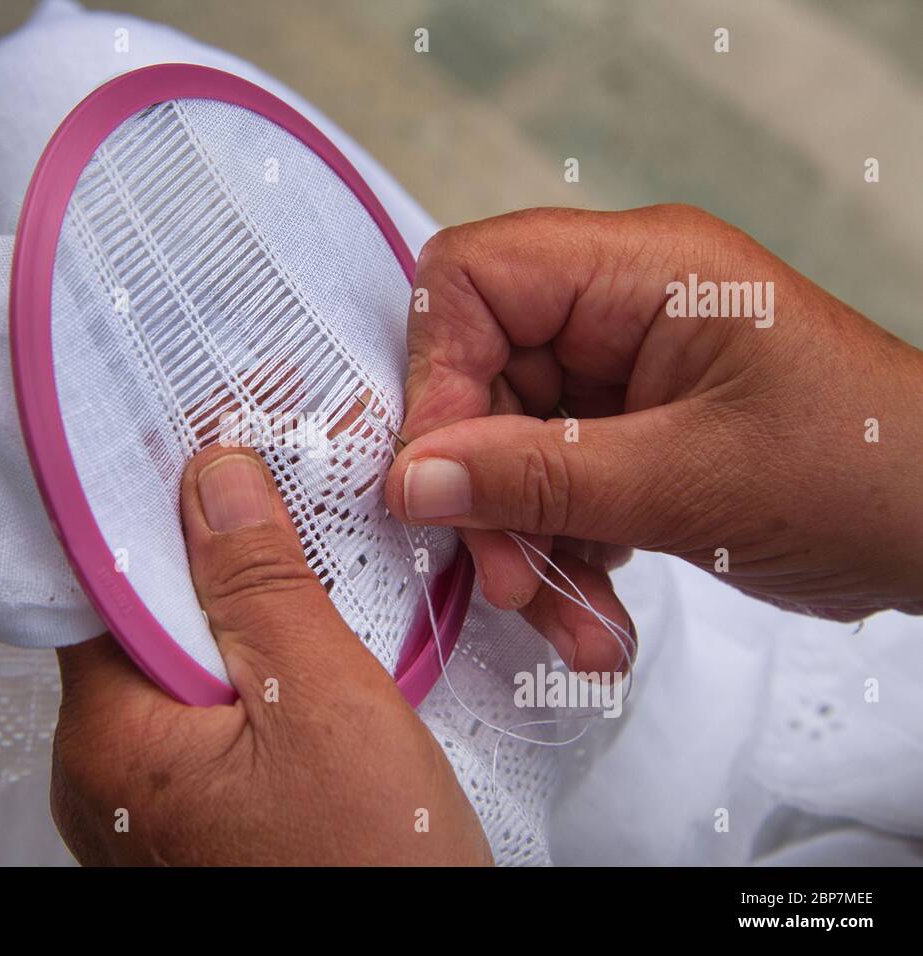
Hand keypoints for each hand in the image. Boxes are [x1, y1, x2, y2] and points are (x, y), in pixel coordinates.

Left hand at [51, 445, 492, 865]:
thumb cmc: (367, 878)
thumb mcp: (325, 707)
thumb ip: (261, 584)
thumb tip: (211, 475)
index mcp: (108, 745)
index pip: (100, 580)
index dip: (153, 496)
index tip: (200, 430)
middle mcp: (110, 779)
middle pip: (145, 620)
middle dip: (213, 545)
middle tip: (277, 472)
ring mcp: (157, 806)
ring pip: (190, 665)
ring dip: (247, 604)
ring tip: (309, 540)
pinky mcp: (208, 820)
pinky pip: (221, 714)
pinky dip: (262, 665)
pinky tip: (314, 634)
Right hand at [385, 204, 922, 675]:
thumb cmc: (870, 470)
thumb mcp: (692, 481)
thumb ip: (539, 477)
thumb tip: (414, 480)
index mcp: (640, 271)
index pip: (472, 280)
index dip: (438, 377)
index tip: (439, 478)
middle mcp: (618, 309)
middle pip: (480, 379)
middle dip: (485, 493)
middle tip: (505, 575)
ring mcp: (620, 374)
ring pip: (506, 449)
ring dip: (523, 544)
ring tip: (569, 618)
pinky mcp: (627, 434)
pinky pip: (547, 488)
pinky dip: (557, 556)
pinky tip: (594, 612)